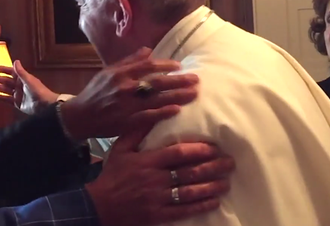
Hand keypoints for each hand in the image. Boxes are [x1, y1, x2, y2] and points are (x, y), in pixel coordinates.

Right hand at [0, 60, 59, 113]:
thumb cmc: (38, 91)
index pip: (11, 72)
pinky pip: (7, 99)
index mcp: (23, 78)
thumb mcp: (28, 80)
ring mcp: (18, 94)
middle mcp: (19, 85)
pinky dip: (0, 97)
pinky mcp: (17, 103)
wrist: (45, 106)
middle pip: (6, 81)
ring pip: (5, 89)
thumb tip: (15, 61)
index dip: (3, 70)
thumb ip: (21, 72)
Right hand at [60, 47, 197, 139]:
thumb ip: (128, 61)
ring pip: (157, 99)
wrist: (81, 116)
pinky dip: (163, 113)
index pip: (147, 66)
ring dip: (177, 96)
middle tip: (196, 79)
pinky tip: (177, 110)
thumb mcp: (108, 72)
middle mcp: (125, 88)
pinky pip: (149, 116)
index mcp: (120, 74)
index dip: (165, 65)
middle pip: (157, 82)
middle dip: (178, 80)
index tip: (179, 66)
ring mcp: (127, 105)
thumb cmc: (95, 92)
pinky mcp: (127, 121)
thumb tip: (148, 50)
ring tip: (194, 94)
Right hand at [86, 127, 234, 225]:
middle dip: (212, 167)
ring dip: (211, 186)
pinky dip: (201, 205)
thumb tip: (152, 114)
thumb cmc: (112, 175)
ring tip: (226, 182)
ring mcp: (158, 198)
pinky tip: (214, 201)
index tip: (215, 148)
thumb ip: (136, 132)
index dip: (199, 150)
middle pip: (189, 172)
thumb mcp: (120, 149)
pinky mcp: (159, 215)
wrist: (99, 204)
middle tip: (229, 163)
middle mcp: (155, 179)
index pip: (178, 153)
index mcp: (147, 161)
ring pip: (191, 191)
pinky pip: (184, 210)